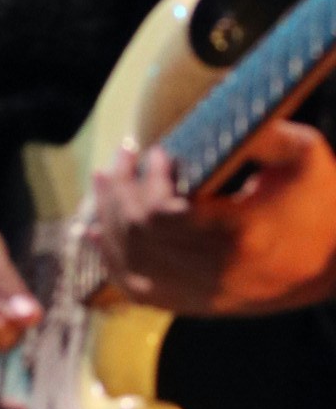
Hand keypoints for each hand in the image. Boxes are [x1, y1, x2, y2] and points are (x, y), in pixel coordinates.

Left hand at [91, 126, 335, 314]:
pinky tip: (95, 232)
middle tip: (121, 156)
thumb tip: (215, 102)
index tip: (159, 152)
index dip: (152, 181)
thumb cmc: (319, 201)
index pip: (167, 215)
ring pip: (129, 263)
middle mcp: (214, 276)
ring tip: (105, 181)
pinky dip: (110, 258)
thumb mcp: (303, 155)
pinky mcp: (190, 306)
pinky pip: (135, 289)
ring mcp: (199, 297)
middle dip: (121, 191)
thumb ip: (261, 131)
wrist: (331, 263)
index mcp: (240, 238)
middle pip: (139, 236)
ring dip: (109, 218)